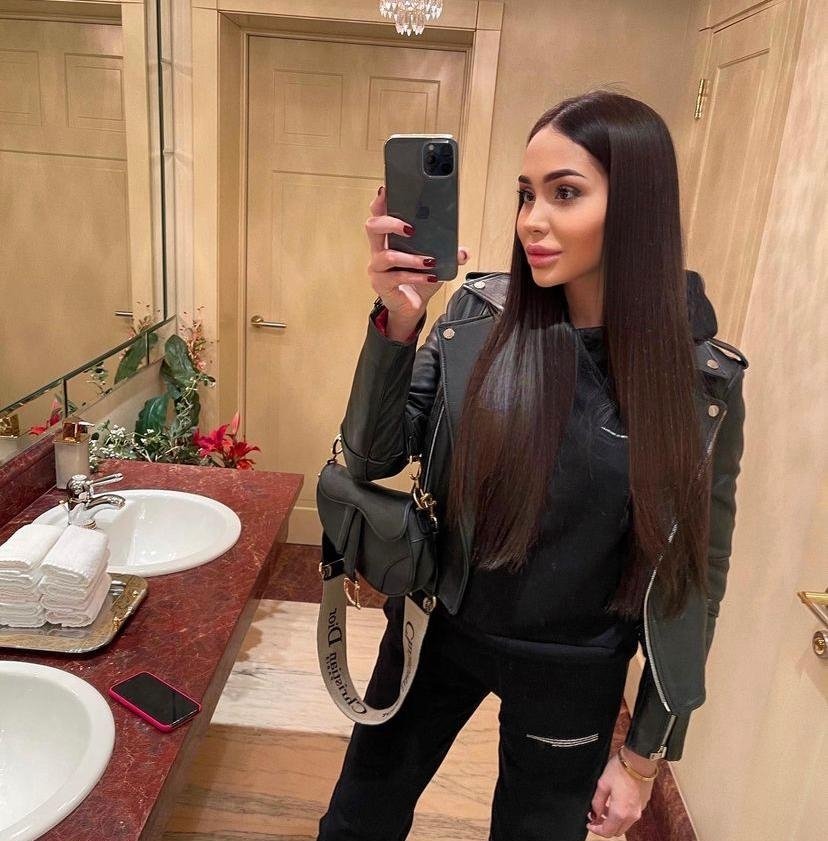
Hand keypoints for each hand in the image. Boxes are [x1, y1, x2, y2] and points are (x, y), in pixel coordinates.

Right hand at [366, 185, 469, 321]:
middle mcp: (378, 249)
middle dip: (391, 223)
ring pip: (387, 255)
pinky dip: (416, 276)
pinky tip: (430, 278)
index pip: (378, 213)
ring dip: (411, 258)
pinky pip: (397, 277)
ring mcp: (377, 267)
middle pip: (372, 226)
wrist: (410, 306)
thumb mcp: (435, 263)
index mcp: (388, 238)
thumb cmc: (417, 280)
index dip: (380, 201)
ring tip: (429, 261)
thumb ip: (448, 254)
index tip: (387, 190)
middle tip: (410, 228)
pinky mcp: (381, 284)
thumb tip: (463, 252)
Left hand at [586, 749, 655, 836]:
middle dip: (605, 827)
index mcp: (620, 812)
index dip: (596, 830)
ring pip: (625, 824)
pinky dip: (622, 814)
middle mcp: (632, 815)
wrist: (639, 760)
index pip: (607, 832)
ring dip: (614, 820)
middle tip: (596, 817)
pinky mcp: (643, 803)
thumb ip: (597, 802)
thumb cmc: (620, 770)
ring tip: (604, 808)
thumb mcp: (602, 784)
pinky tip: (615, 802)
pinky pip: (631, 815)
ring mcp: (639, 810)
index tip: (590, 824)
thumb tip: (594, 813)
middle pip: (617, 831)